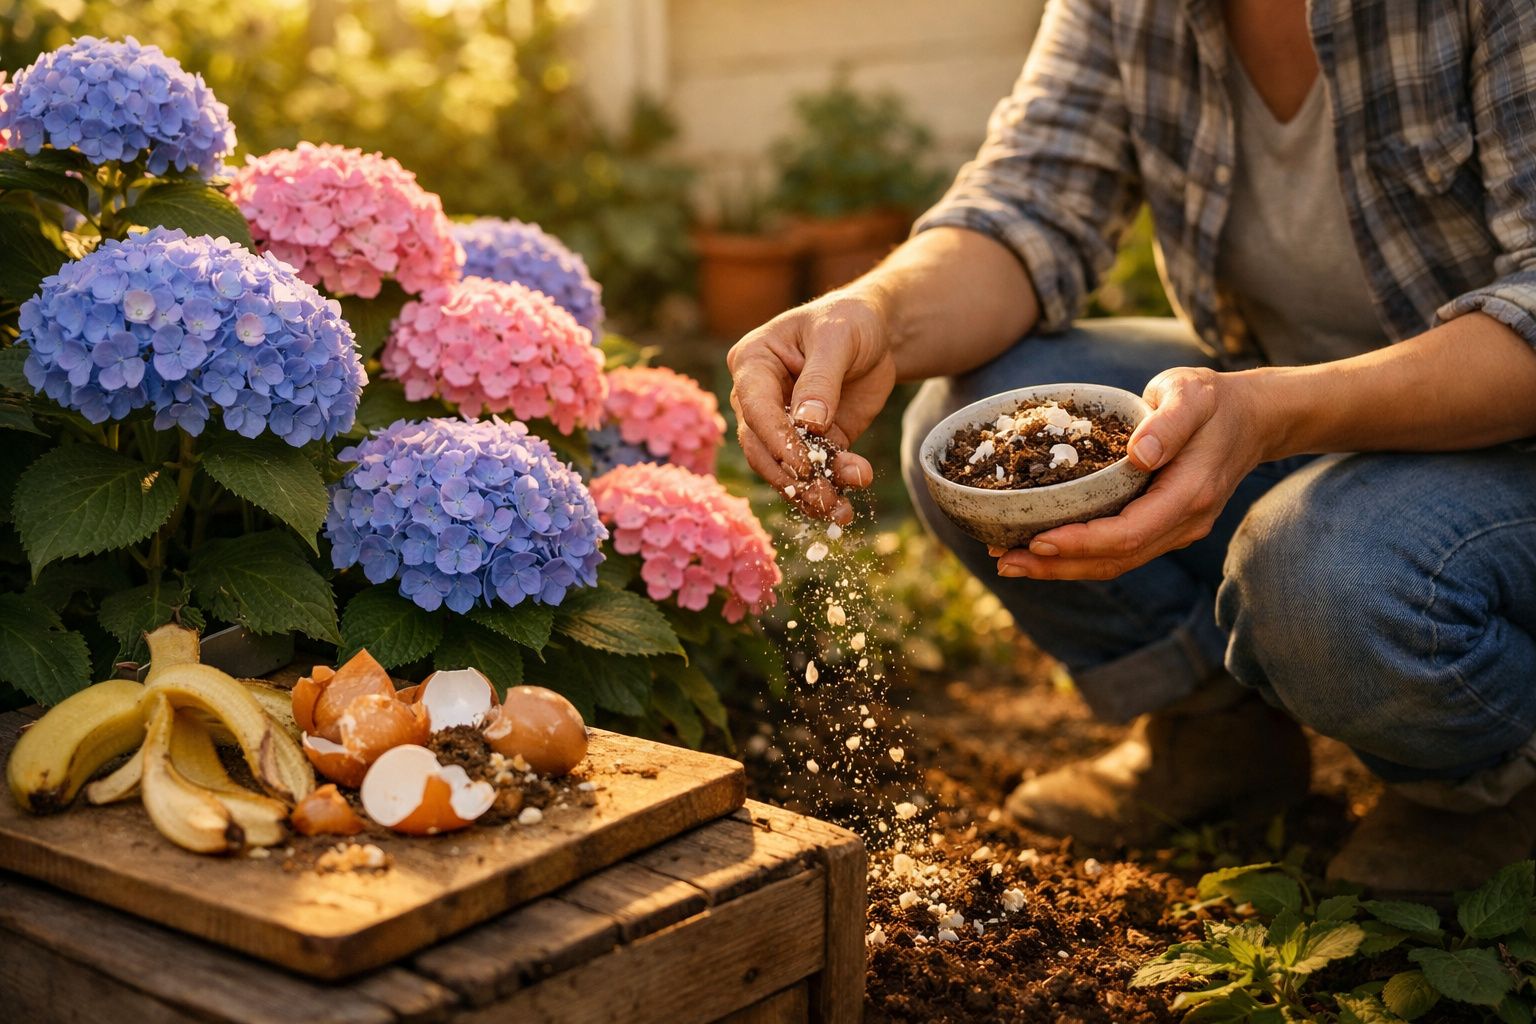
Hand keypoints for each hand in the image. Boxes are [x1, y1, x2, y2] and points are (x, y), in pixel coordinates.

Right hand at [727, 289, 897, 522]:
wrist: (876, 332)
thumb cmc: (849, 321)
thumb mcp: (837, 338)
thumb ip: (821, 379)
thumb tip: (808, 423)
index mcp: (752, 364)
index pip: (755, 409)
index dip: (778, 440)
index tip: (805, 466)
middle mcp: (757, 398)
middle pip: (762, 448)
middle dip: (792, 477)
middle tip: (824, 498)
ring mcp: (781, 424)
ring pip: (784, 469)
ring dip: (810, 493)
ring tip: (841, 510)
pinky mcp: (811, 443)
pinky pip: (813, 473)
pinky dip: (829, 490)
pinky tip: (847, 507)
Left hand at [991, 367, 1269, 579]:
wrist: (1251, 418)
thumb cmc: (1213, 400)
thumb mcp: (1192, 395)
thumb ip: (1168, 422)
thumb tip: (1141, 453)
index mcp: (1190, 493)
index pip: (1130, 532)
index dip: (1083, 542)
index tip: (1038, 539)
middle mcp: (1184, 522)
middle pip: (1117, 559)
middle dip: (1058, 564)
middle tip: (1004, 562)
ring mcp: (1175, 529)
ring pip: (1116, 562)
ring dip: (1062, 567)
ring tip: (1010, 562)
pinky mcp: (1162, 526)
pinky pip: (1119, 550)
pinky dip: (1079, 554)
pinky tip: (1041, 548)